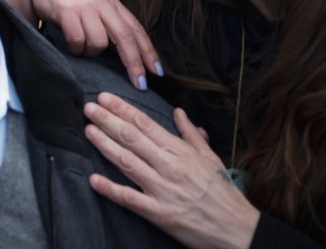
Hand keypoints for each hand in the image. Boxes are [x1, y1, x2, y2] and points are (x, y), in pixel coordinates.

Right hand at [0, 0, 161, 88]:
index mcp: (113, 4)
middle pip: (124, 37)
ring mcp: (84, 7)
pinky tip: (70, 45)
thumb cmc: (71, 3)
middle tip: (140, 84)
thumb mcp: (96, 10)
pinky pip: (77, 40)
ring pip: (98, 42)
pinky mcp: (66, 11)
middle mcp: (102, 4)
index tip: (156, 73)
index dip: (148, 52)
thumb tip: (131, 56)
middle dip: (133, 63)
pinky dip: (74, 48)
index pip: (136, 30)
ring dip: (90, 53)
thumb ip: (111, 26)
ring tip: (81, 49)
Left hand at [85, 94, 260, 248]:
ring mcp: (163, 190)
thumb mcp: (210, 157)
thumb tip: (178, 111)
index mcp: (180, 151)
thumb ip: (191, 134)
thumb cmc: (223, 192)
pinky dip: (110, 189)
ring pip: (127, 162)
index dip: (122, 109)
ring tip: (88, 131)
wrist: (238, 229)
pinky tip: (94, 179)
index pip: (145, 124)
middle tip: (88, 108)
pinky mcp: (159, 213)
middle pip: (132, 138)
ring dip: (105, 145)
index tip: (104, 98)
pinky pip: (130, 199)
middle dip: (107, 120)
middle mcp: (169, 166)